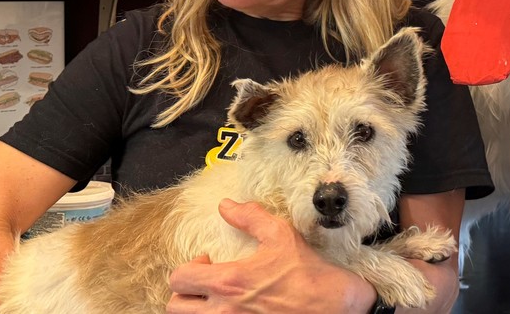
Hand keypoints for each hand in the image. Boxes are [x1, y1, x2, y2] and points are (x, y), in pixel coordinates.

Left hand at [166, 199, 376, 313]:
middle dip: (185, 292)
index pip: (180, 279)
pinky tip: (234, 309)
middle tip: (207, 281)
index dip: (189, 267)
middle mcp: (225, 310)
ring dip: (196, 308)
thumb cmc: (308, 273)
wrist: (333, 306)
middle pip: (176, 306)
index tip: (208, 262)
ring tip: (215, 298)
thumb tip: (226, 205)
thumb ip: (249, 218)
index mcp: (229, 281)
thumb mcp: (281, 236)